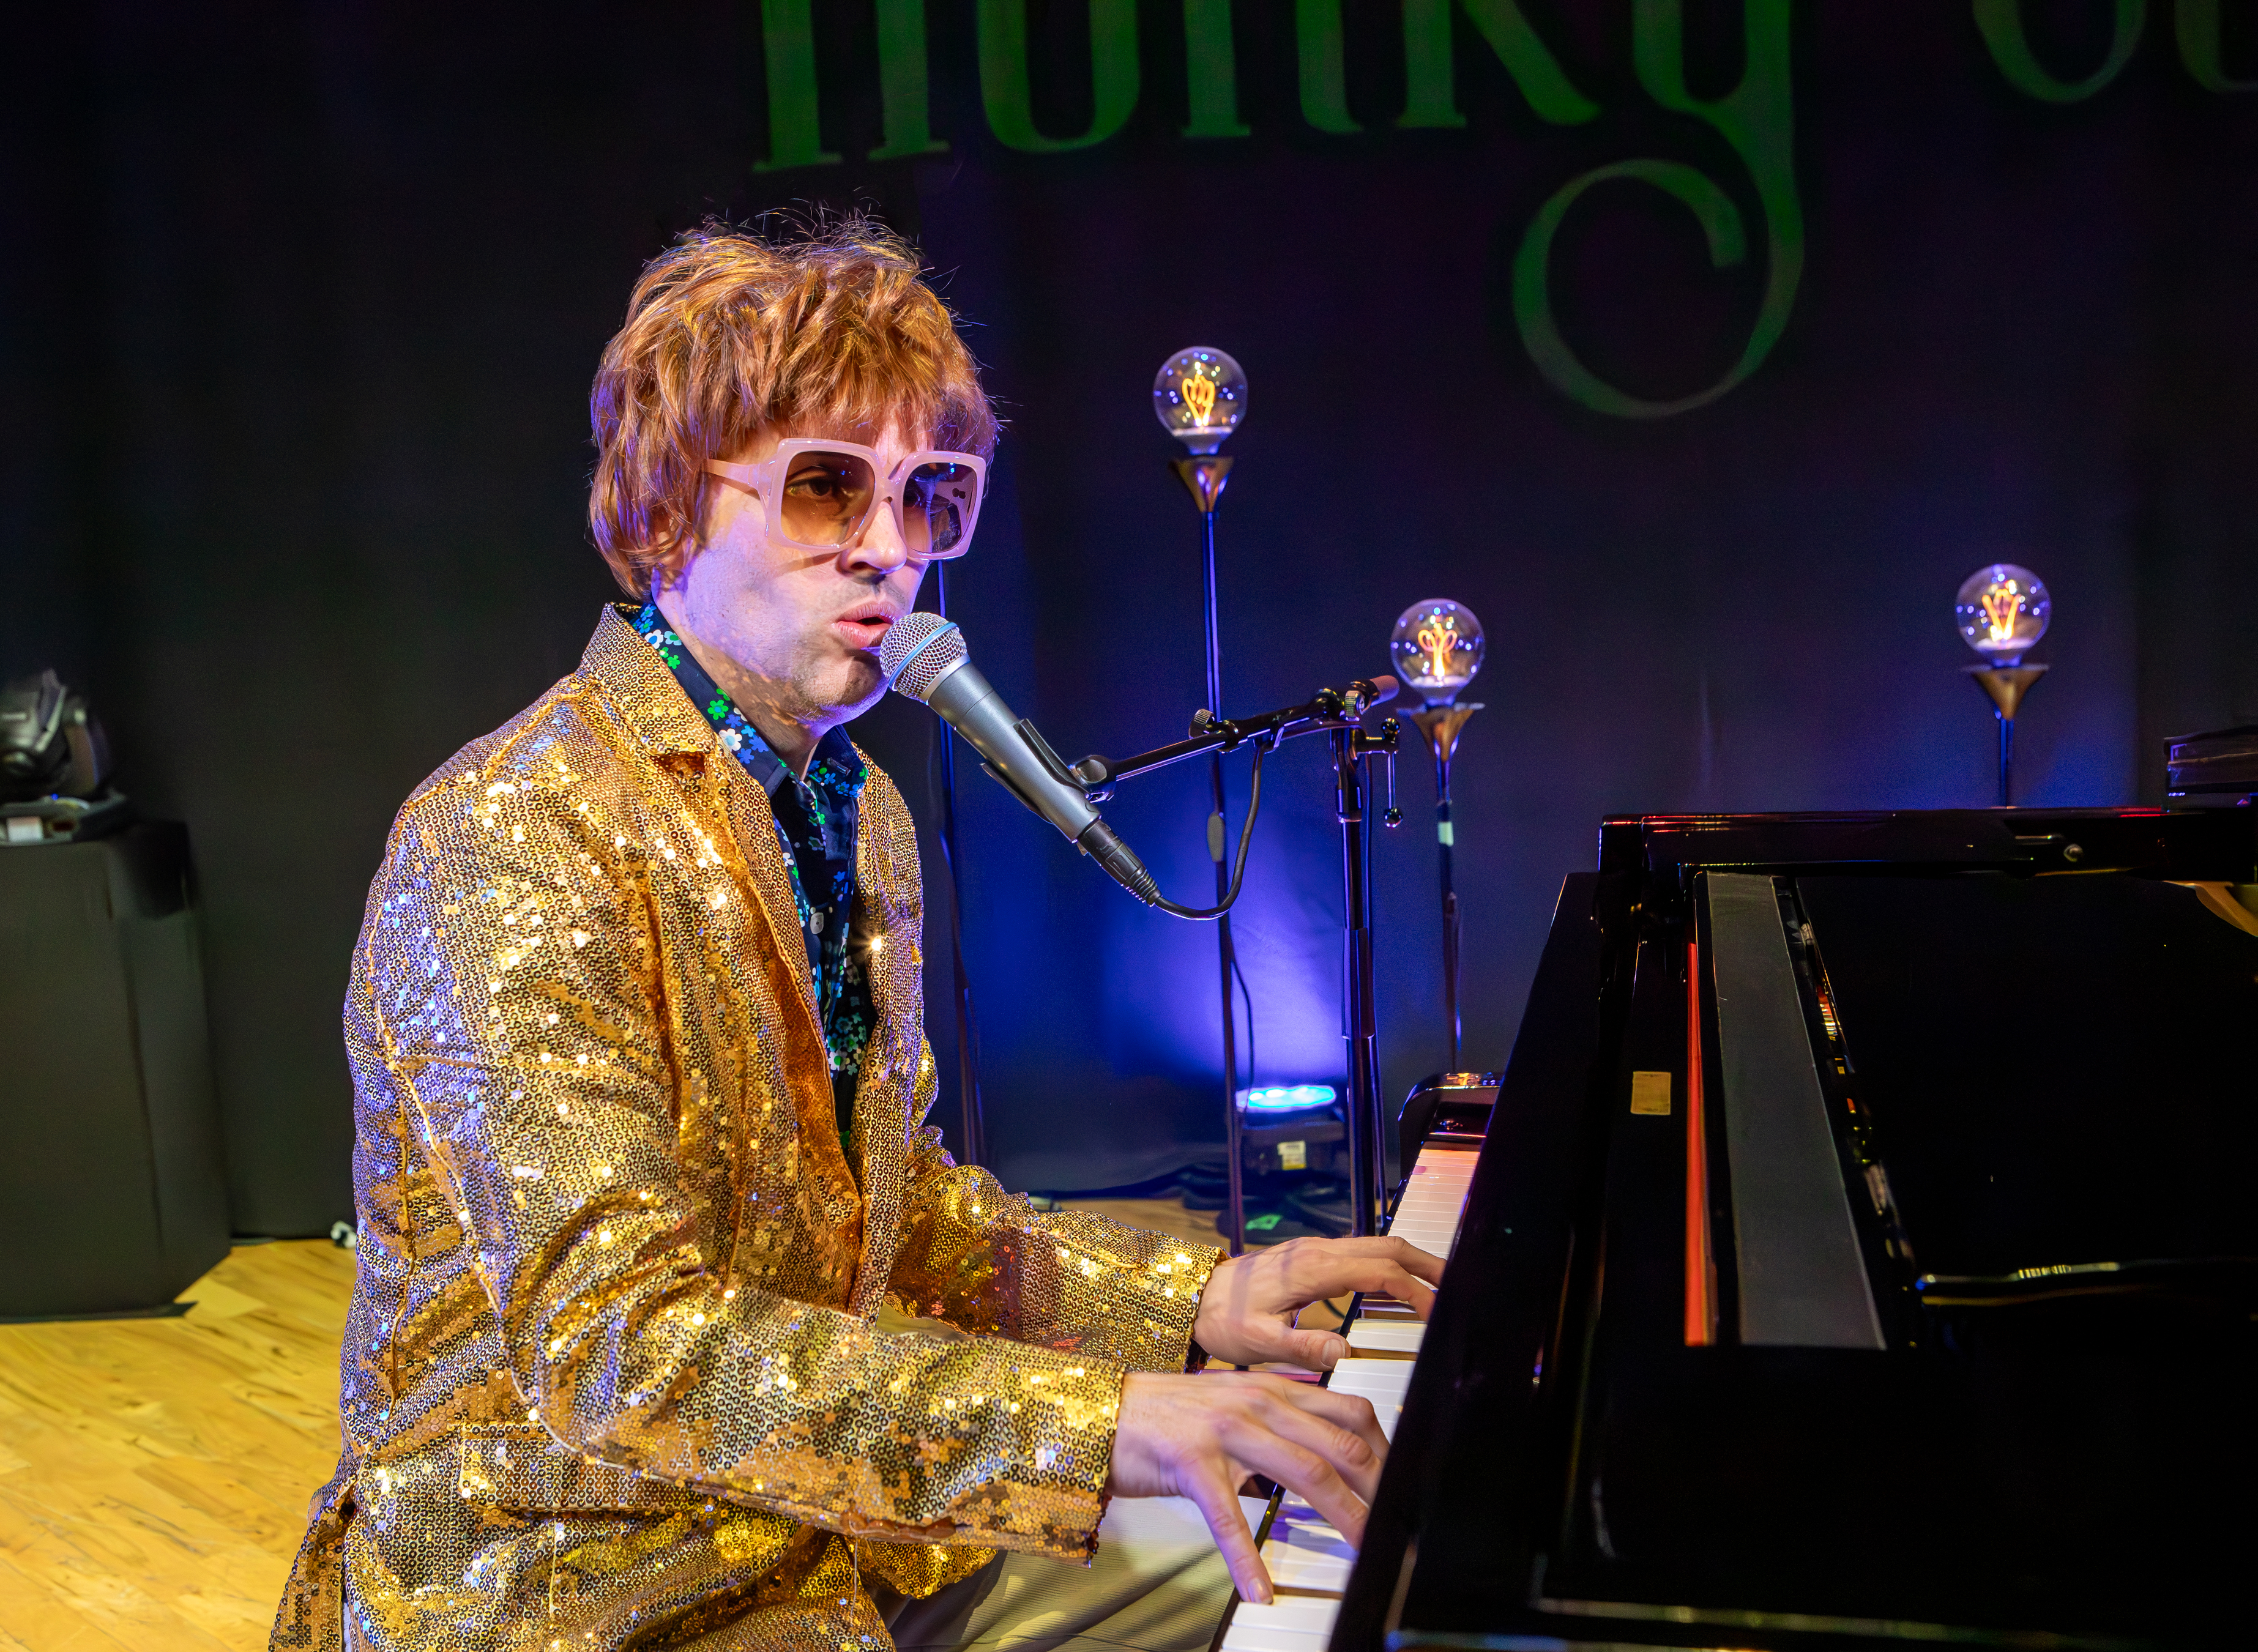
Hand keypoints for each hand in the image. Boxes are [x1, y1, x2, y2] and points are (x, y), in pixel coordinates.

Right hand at [1108, 1370, 1387, 1602]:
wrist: (1103, 1408)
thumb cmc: (1166, 1414)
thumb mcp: (1232, 1404)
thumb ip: (1277, 1422)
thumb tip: (1319, 1455)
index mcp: (1273, 1389)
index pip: (1350, 1413)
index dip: (1384, 1452)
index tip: (1399, 1486)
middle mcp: (1258, 1402)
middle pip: (1340, 1445)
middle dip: (1377, 1489)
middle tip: (1394, 1526)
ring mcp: (1225, 1428)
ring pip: (1304, 1471)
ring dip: (1341, 1516)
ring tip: (1362, 1550)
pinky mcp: (1191, 1460)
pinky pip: (1227, 1515)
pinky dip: (1246, 1557)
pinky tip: (1258, 1589)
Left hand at [1192, 1236, 1444, 1370]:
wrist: (1194, 1298)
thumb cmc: (1221, 1319)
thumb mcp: (1257, 1342)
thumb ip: (1301, 1347)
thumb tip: (1344, 1351)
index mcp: (1312, 1269)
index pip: (1378, 1271)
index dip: (1413, 1289)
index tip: (1435, 1313)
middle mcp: (1318, 1252)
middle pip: (1387, 1247)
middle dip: (1426, 1264)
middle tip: (1459, 1286)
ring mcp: (1315, 1251)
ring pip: (1376, 1245)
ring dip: (1411, 1261)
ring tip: (1440, 1285)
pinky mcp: (1311, 1258)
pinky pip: (1361, 1252)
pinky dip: (1390, 1264)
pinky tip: (1398, 1284)